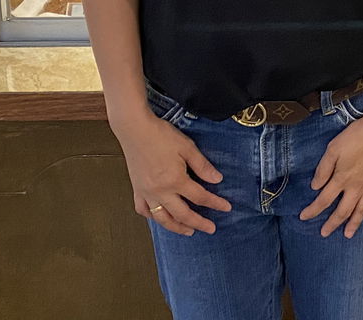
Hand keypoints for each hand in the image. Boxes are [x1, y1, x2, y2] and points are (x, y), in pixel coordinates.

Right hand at [114, 110, 229, 235]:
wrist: (135, 130)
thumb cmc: (161, 136)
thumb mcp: (187, 147)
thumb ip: (202, 166)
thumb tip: (217, 180)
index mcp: (175, 180)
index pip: (200, 197)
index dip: (215, 203)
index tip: (227, 208)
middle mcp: (160, 191)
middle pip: (182, 214)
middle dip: (199, 223)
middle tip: (211, 229)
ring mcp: (146, 193)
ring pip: (162, 218)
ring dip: (177, 227)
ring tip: (189, 231)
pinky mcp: (137, 189)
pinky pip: (144, 210)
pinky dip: (153, 217)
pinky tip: (160, 218)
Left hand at [300, 106, 362, 237]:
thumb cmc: (356, 136)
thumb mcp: (333, 149)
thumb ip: (323, 169)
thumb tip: (315, 187)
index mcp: (342, 179)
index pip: (323, 200)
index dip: (312, 210)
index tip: (303, 217)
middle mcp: (356, 186)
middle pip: (343, 210)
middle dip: (332, 223)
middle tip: (324, 233)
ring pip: (362, 208)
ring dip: (355, 223)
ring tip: (349, 234)